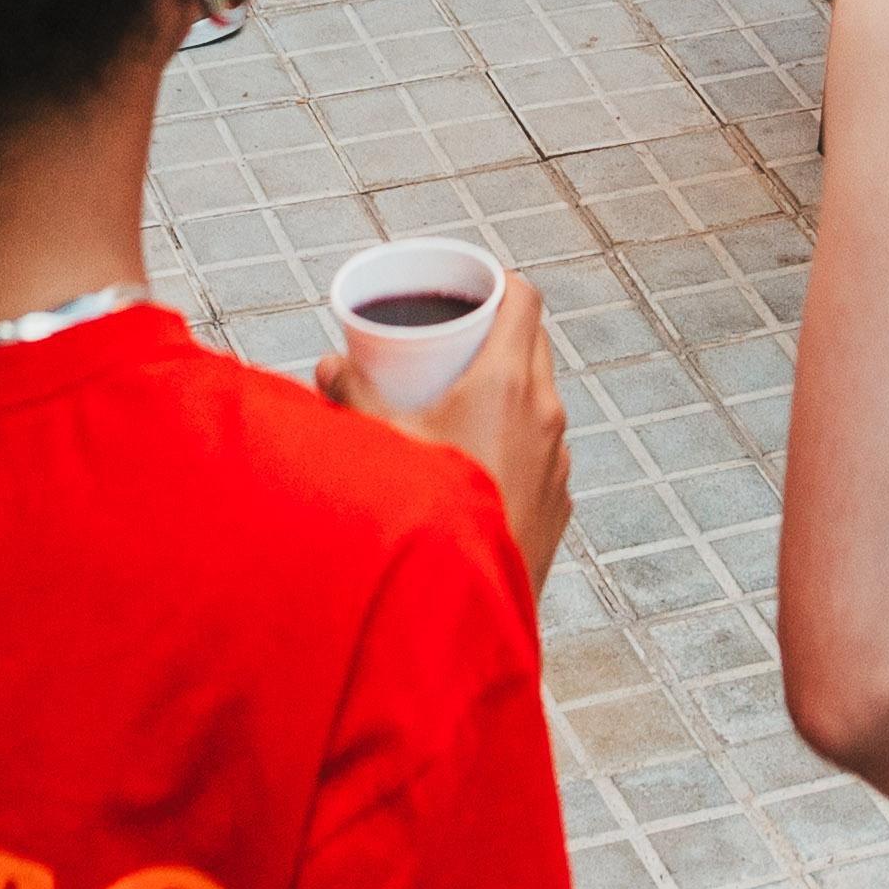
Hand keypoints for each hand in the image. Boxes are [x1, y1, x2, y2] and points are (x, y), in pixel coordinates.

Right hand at [318, 272, 573, 592]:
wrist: (466, 604)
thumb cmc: (430, 517)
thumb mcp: (382, 446)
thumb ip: (352, 397)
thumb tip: (329, 366)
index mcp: (508, 383)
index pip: (524, 300)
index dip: (498, 284)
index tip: (471, 290)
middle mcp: (546, 414)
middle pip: (534, 345)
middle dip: (497, 334)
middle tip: (454, 343)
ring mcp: (559, 460)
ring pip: (541, 400)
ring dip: (510, 390)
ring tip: (464, 401)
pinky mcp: (559, 500)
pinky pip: (544, 450)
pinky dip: (518, 440)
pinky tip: (481, 460)